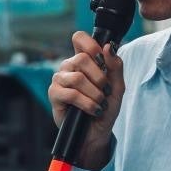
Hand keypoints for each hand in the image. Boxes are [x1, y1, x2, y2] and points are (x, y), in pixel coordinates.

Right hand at [48, 32, 125, 167]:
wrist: (97, 133)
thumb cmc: (105, 108)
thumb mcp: (117, 88)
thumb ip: (115, 66)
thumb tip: (108, 47)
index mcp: (83, 60)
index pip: (80, 38)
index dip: (91, 45)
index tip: (102, 60)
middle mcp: (69, 66)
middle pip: (82, 58)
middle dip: (99, 77)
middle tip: (105, 91)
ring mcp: (59, 80)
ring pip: (78, 77)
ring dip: (94, 93)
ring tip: (99, 103)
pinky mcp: (54, 95)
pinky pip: (71, 93)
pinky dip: (87, 103)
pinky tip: (93, 110)